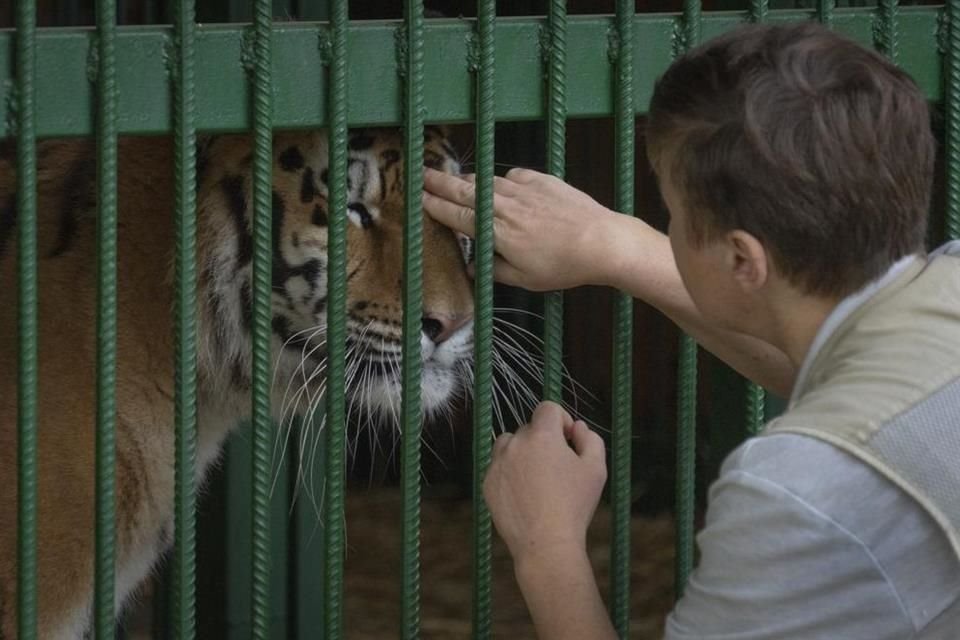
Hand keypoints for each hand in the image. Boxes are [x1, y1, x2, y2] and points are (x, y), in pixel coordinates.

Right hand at [422, 167, 623, 290]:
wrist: (601, 241)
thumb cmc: (563, 266)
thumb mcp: (525, 279)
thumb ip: (494, 271)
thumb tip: (472, 268)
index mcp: (497, 232)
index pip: (458, 216)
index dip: (436, 207)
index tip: (419, 198)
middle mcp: (506, 206)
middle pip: (465, 191)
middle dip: (440, 182)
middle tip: (422, 174)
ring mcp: (524, 190)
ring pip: (487, 181)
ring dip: (468, 180)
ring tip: (454, 180)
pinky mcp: (543, 181)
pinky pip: (514, 175)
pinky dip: (502, 179)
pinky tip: (500, 182)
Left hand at [482, 401, 607, 569]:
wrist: (545, 543)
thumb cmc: (574, 505)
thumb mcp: (596, 469)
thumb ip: (590, 439)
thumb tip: (577, 427)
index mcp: (542, 435)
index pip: (547, 408)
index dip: (561, 420)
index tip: (568, 439)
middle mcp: (515, 444)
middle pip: (529, 429)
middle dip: (544, 441)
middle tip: (557, 468)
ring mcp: (497, 464)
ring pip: (509, 445)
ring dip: (522, 452)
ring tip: (538, 479)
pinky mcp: (487, 483)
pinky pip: (499, 468)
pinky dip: (510, 474)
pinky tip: (525, 495)